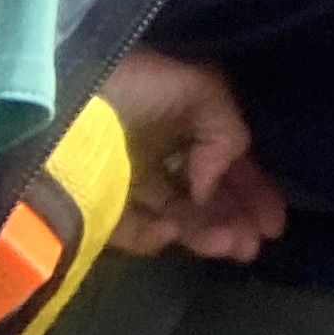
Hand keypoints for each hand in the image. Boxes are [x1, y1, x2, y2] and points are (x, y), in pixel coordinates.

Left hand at [100, 50, 287, 262]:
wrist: (59, 108)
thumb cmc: (132, 87)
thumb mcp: (197, 88)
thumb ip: (225, 132)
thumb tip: (213, 184)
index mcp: (182, 115)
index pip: (226, 158)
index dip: (252, 189)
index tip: (274, 223)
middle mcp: (157, 147)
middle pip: (202, 193)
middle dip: (232, 219)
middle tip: (252, 246)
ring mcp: (125, 179)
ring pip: (172, 215)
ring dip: (204, 232)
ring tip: (229, 247)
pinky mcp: (94, 206)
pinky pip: (130, 229)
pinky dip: (153, 236)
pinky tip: (170, 233)